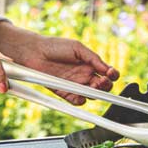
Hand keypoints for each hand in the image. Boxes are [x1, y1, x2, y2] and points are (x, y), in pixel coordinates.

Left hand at [0, 29, 117, 105]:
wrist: (34, 52)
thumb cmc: (55, 46)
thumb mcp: (77, 48)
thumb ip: (93, 58)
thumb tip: (107, 68)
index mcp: (89, 64)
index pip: (106, 73)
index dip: (112, 75)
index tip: (112, 74)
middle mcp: (83, 75)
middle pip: (102, 86)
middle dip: (106, 85)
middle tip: (102, 81)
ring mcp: (74, 84)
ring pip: (90, 94)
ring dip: (95, 93)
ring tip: (93, 87)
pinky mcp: (64, 91)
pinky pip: (75, 100)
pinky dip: (80, 101)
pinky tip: (81, 97)